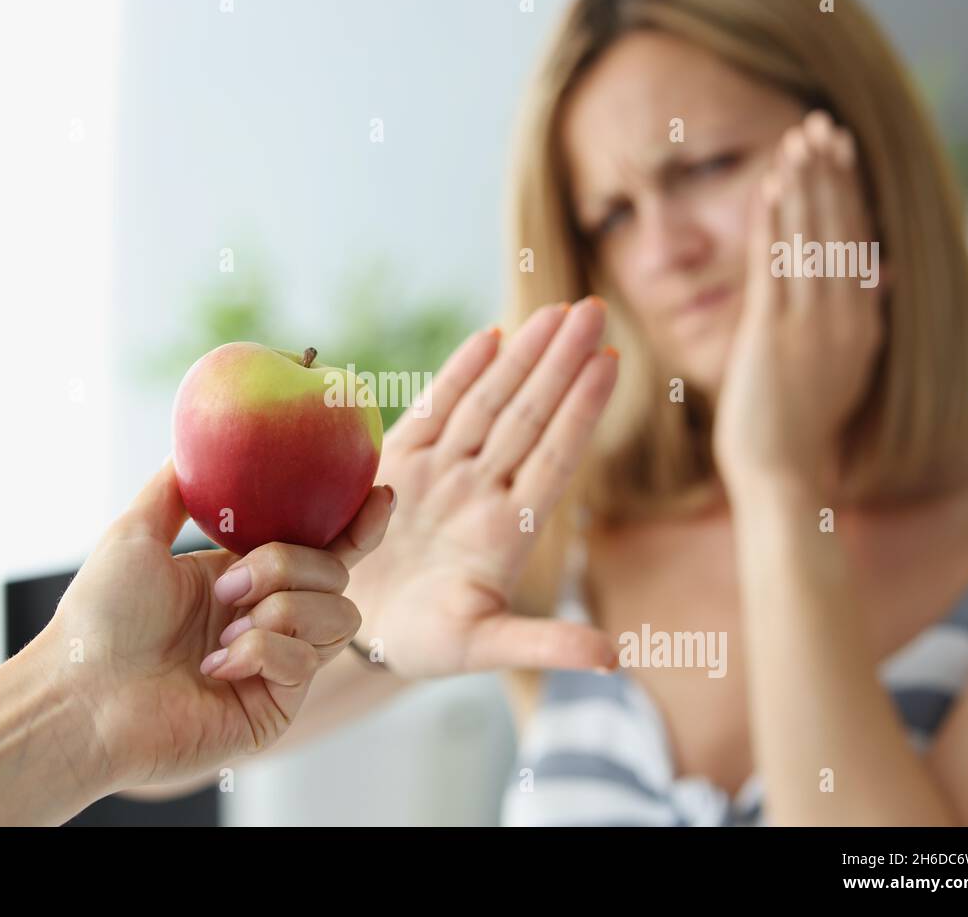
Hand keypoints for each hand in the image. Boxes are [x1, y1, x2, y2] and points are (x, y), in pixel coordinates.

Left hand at [34, 461, 393, 788]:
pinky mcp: (276, 706)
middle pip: (336, 572)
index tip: (378, 492)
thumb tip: (194, 443)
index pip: (323, 545)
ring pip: (340, 615)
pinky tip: (216, 666)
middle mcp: (268, 618)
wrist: (80, 694)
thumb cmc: (98, 621)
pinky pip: (305, 660)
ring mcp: (277, 664)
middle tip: (229, 586)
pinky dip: (261, 652)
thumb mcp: (133, 533)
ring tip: (227, 628)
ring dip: (283, 608)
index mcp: (245, 578)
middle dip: (289, 566)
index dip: (357, 522)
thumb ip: (173, 487)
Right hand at [347, 297, 620, 677]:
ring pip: (489, 404)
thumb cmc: (425, 643)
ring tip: (554, 312)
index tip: (611, 362)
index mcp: (509, 529)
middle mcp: (481, 491)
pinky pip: (435, 410)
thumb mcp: (484, 647)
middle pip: (529, 416)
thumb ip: (545, 646)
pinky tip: (490, 338)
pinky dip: (459, 374)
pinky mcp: (399, 463)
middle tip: (595, 307)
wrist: (352, 627)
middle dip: (560, 362)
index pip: (554, 457)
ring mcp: (443, 473)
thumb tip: (615, 658)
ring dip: (522, 357)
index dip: (582, 410)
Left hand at [714, 110, 885, 492]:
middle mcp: (845, 315)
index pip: (857, 240)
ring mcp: (810, 324)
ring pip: (810, 238)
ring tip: (798, 140)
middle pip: (840, 228)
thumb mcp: (843, 363)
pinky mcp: (773, 334)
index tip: (841, 150)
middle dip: (829, 173)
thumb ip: (856, 315)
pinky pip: (775, 266)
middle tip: (821, 124)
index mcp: (863, 321)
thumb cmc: (800, 422)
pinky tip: (770, 188)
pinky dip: (774, 223)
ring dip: (803, 185)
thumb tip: (880, 274)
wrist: (782, 469)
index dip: (849, 190)